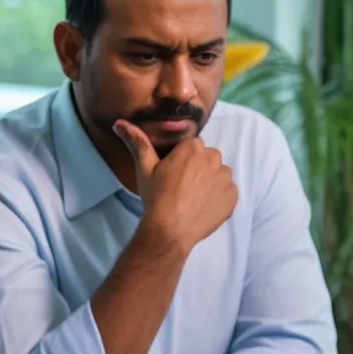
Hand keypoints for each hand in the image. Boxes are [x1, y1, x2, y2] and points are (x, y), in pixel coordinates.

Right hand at [113, 121, 237, 251]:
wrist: (170, 230)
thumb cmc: (156, 197)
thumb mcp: (144, 168)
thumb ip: (137, 142)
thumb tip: (119, 123)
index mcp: (193, 147)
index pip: (192, 146)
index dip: (182, 160)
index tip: (174, 174)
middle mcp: (214, 158)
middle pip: (208, 158)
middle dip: (198, 169)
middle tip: (182, 187)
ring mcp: (225, 178)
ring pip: (219, 174)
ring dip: (210, 182)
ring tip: (193, 198)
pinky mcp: (233, 196)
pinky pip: (228, 191)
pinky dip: (219, 197)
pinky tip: (203, 206)